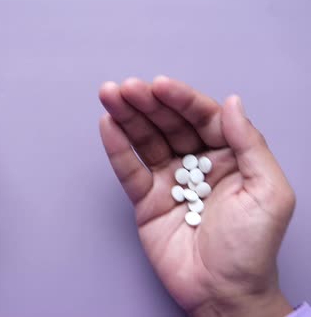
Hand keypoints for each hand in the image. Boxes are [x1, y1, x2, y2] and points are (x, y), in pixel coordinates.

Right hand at [99, 77, 294, 316]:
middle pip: (168, 124)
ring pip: (145, 141)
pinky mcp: (146, 200)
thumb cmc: (252, 248)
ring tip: (109, 96)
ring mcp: (169, 181)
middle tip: (126, 88)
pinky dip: (117, 148)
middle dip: (146, 103)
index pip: (202, 118)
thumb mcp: (268, 192)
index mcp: (229, 157)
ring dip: (126, 117)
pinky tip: (108, 125)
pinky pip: (130, 170)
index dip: (181, 100)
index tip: (160, 85)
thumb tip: (232, 104)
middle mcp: (196, 164)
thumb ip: (250, 144)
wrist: (223, 292)